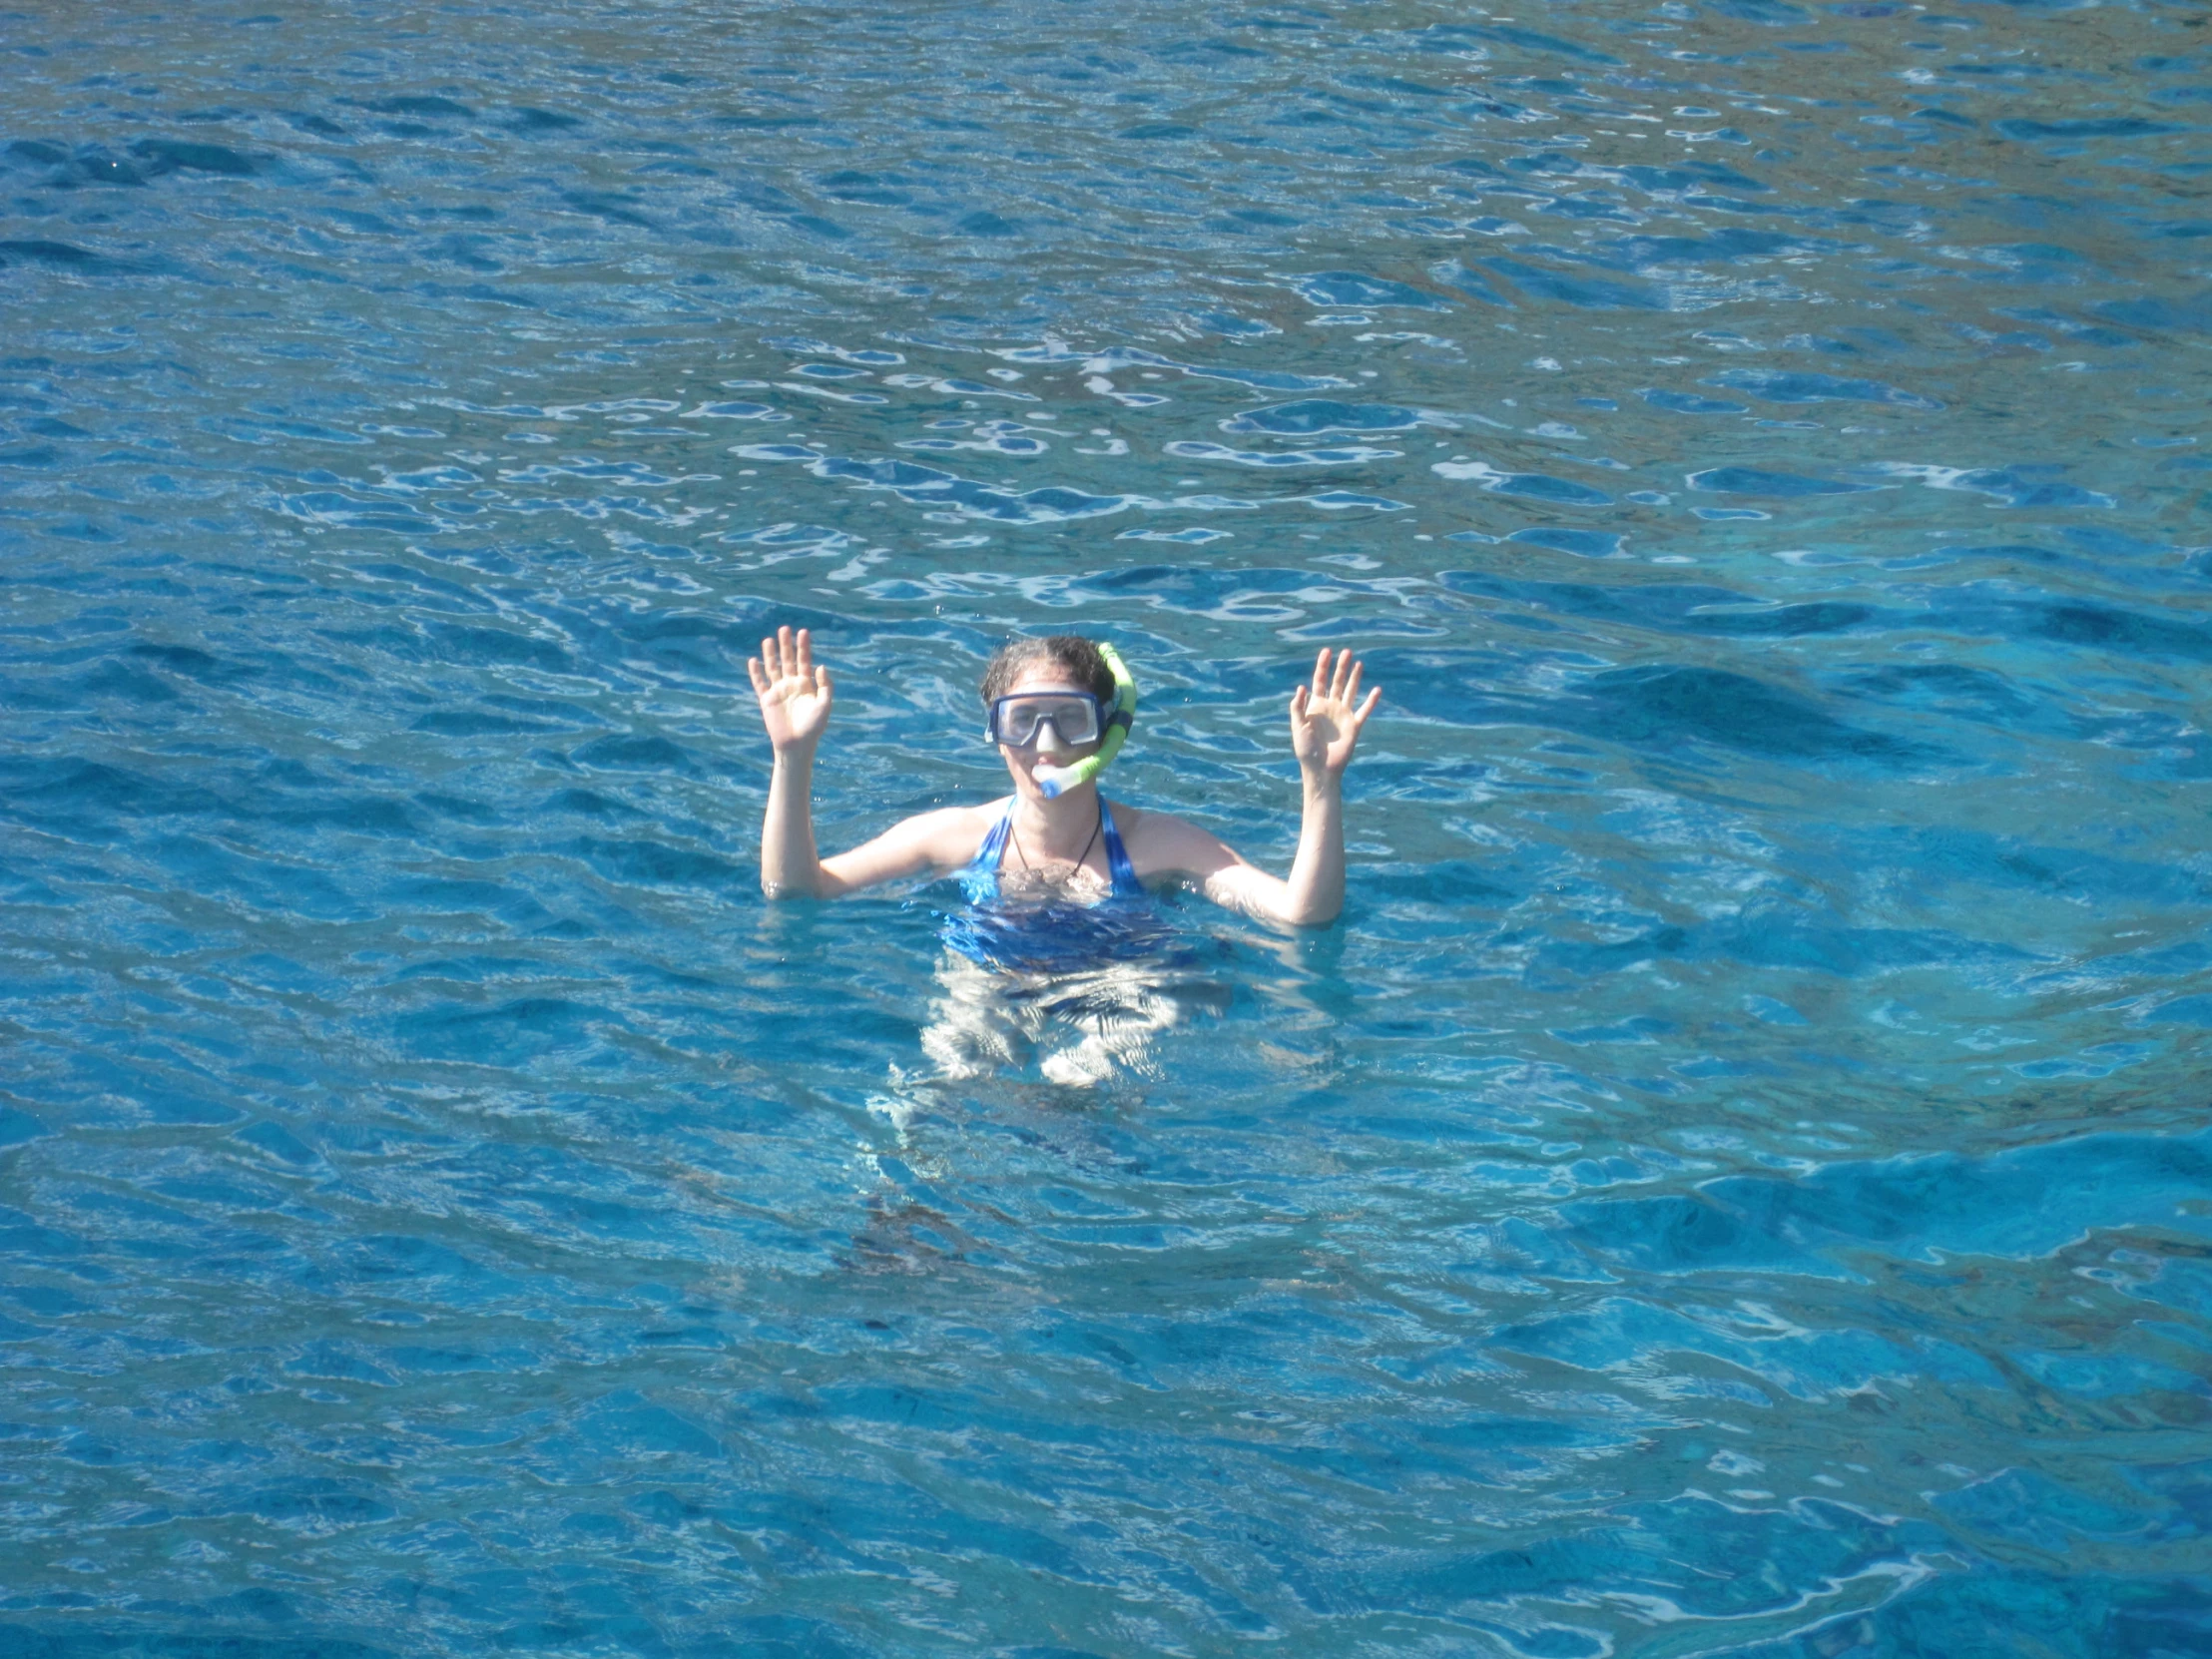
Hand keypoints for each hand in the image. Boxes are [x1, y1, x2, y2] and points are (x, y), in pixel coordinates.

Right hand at [748, 625, 832, 755]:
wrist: (797, 745)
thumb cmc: (814, 727)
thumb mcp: (824, 705)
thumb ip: (825, 686)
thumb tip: (820, 666)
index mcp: (806, 684)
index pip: (804, 660)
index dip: (803, 647)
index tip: (803, 631)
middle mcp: (791, 685)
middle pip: (787, 660)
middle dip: (786, 645)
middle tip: (784, 628)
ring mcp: (778, 691)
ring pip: (773, 668)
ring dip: (770, 654)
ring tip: (768, 639)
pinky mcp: (766, 700)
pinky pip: (759, 683)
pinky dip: (756, 672)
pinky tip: (754, 660)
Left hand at [1289, 647, 1379, 780]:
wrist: (1320, 768)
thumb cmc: (1305, 750)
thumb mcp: (1298, 727)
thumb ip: (1298, 707)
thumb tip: (1302, 687)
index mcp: (1315, 705)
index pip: (1319, 680)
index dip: (1323, 665)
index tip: (1327, 651)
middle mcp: (1330, 707)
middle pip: (1337, 682)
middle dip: (1341, 667)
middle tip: (1347, 651)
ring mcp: (1343, 715)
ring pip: (1351, 691)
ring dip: (1355, 678)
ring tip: (1359, 663)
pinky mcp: (1354, 725)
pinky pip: (1364, 710)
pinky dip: (1371, 701)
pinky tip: (1377, 690)